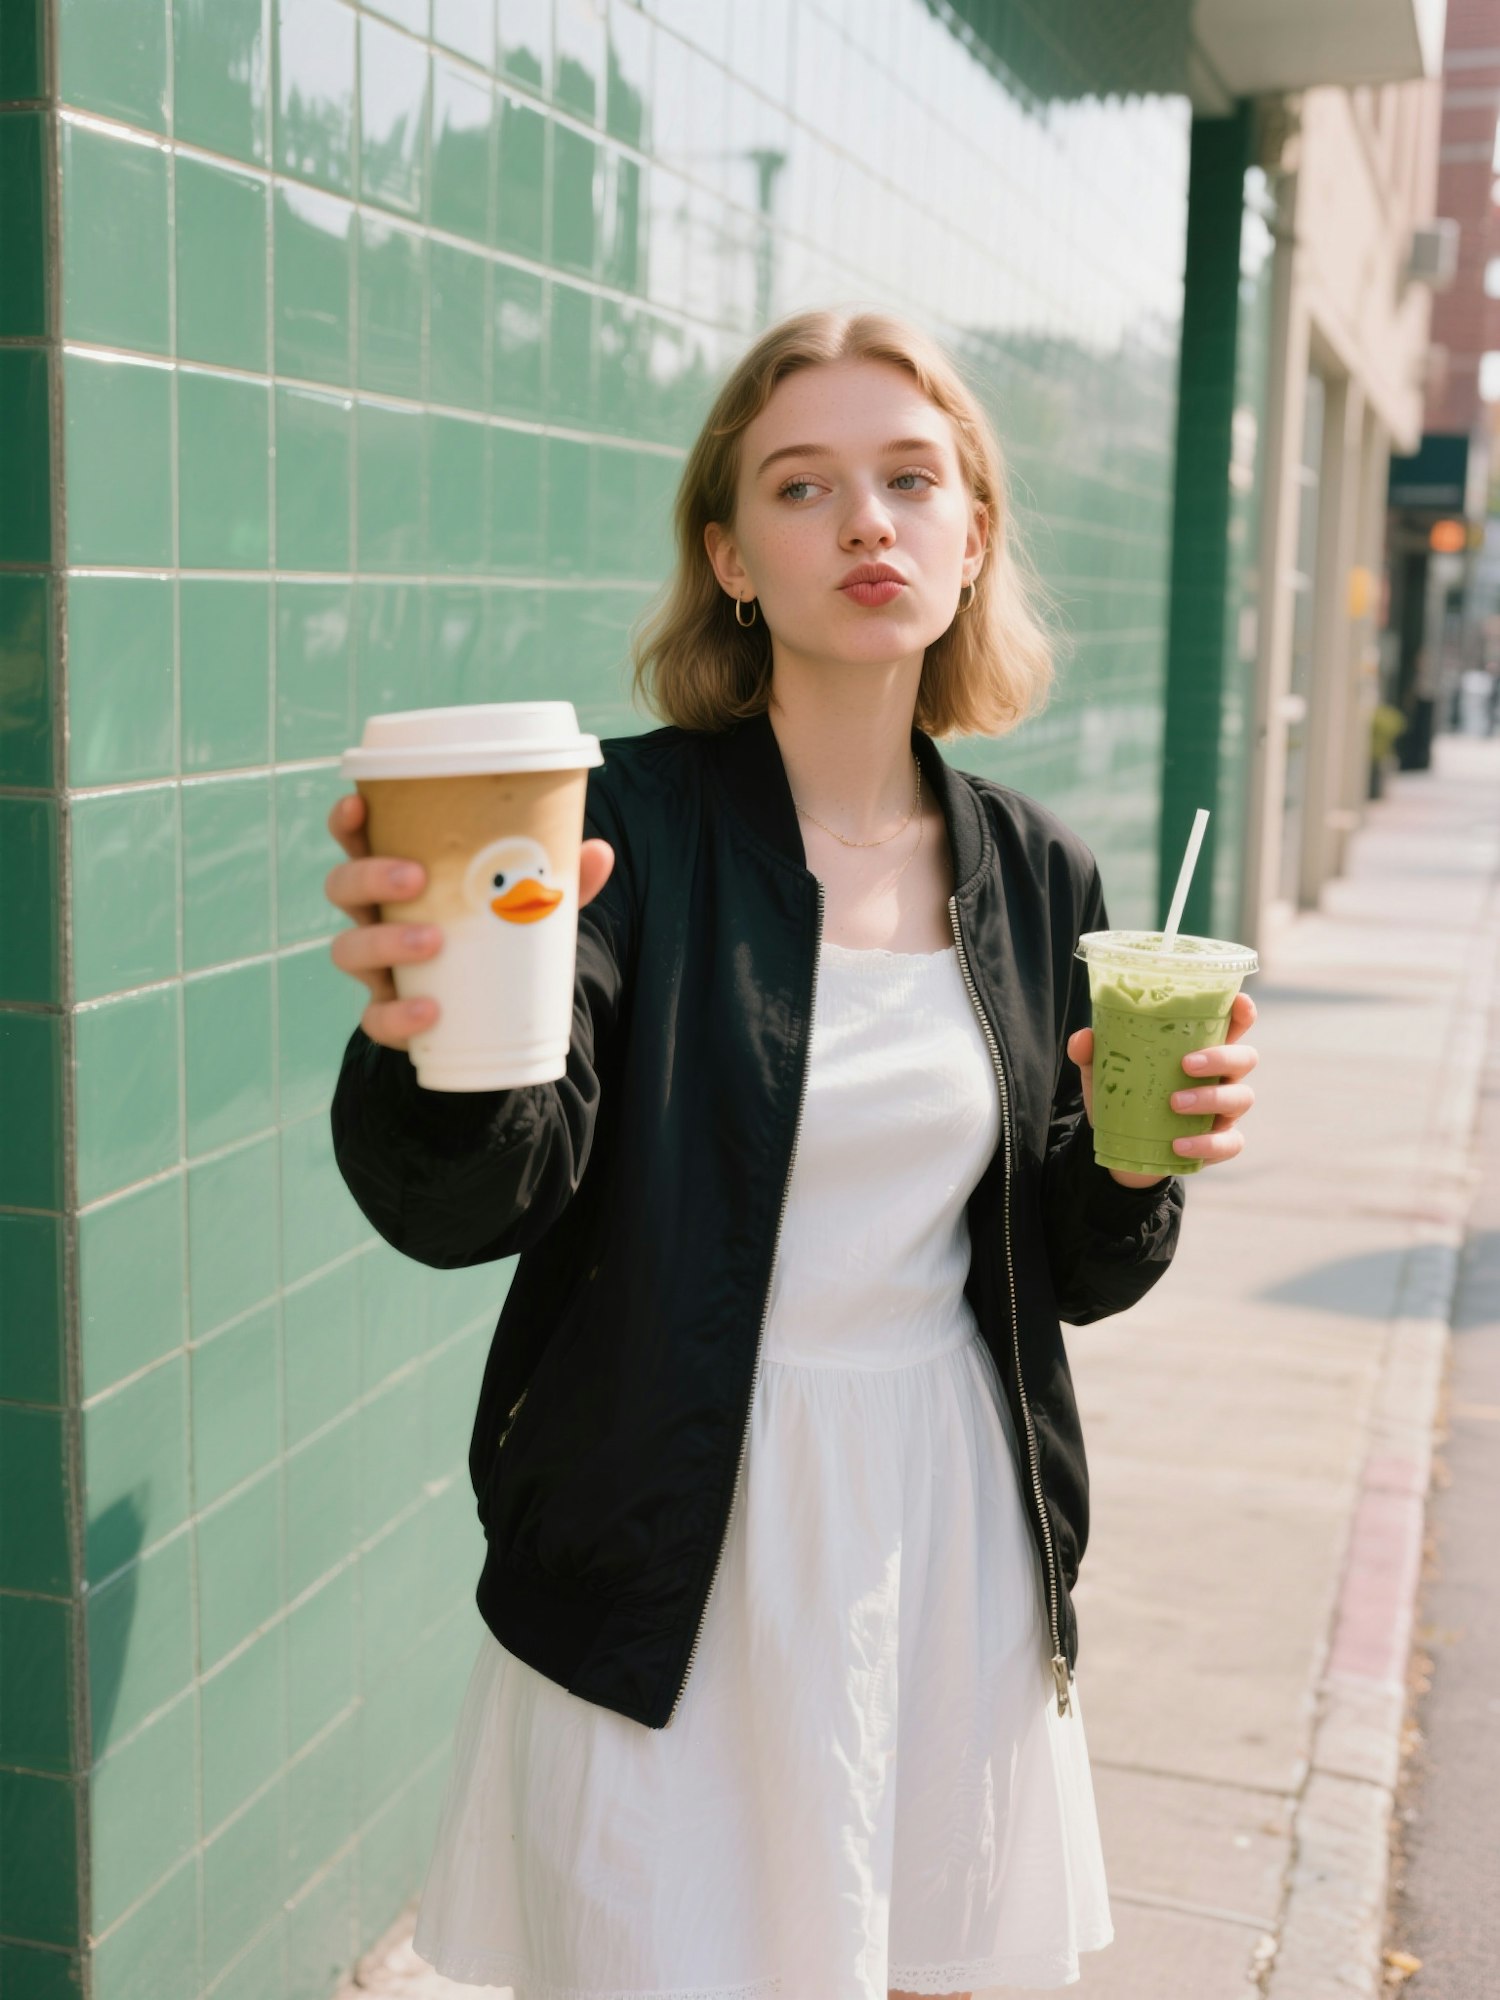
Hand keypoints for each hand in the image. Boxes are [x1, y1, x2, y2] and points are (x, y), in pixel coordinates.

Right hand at [324, 791, 616, 1050]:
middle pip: (342, 887)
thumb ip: (559, 881)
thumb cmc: (496, 934)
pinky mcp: (387, 1015)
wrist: (493, 1011)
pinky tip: (430, 1011)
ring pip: (347, 950)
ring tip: (432, 941)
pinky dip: (398, 1015)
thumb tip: (598, 852)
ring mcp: (376, 968)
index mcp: (398, 877)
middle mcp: (375, 918)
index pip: (356, 840)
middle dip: (369, 876)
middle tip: (414, 877)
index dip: (348, 821)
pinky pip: (375, 1019)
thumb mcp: (528, 904)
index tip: (359, 803)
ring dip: (384, 942)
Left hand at [1065, 991, 1258, 1186]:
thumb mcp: (1104, 1074)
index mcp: (1202, 1050)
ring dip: (1210, 1098)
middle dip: (1222, 1057)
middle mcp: (1222, 1077)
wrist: (1124, 1150)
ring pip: (1240, 1098)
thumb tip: (1083, 1038)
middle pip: (1245, 1058)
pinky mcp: (1220, 1143)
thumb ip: (1092, 1054)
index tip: (1239, 1003)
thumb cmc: (1125, 1096)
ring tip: (1173, 1103)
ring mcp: (1225, 1111)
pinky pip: (1229, 1143)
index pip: (1234, 1025)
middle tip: (1186, 1064)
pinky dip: (1206, 1144)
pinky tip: (1178, 1144)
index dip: (1242, 1012)